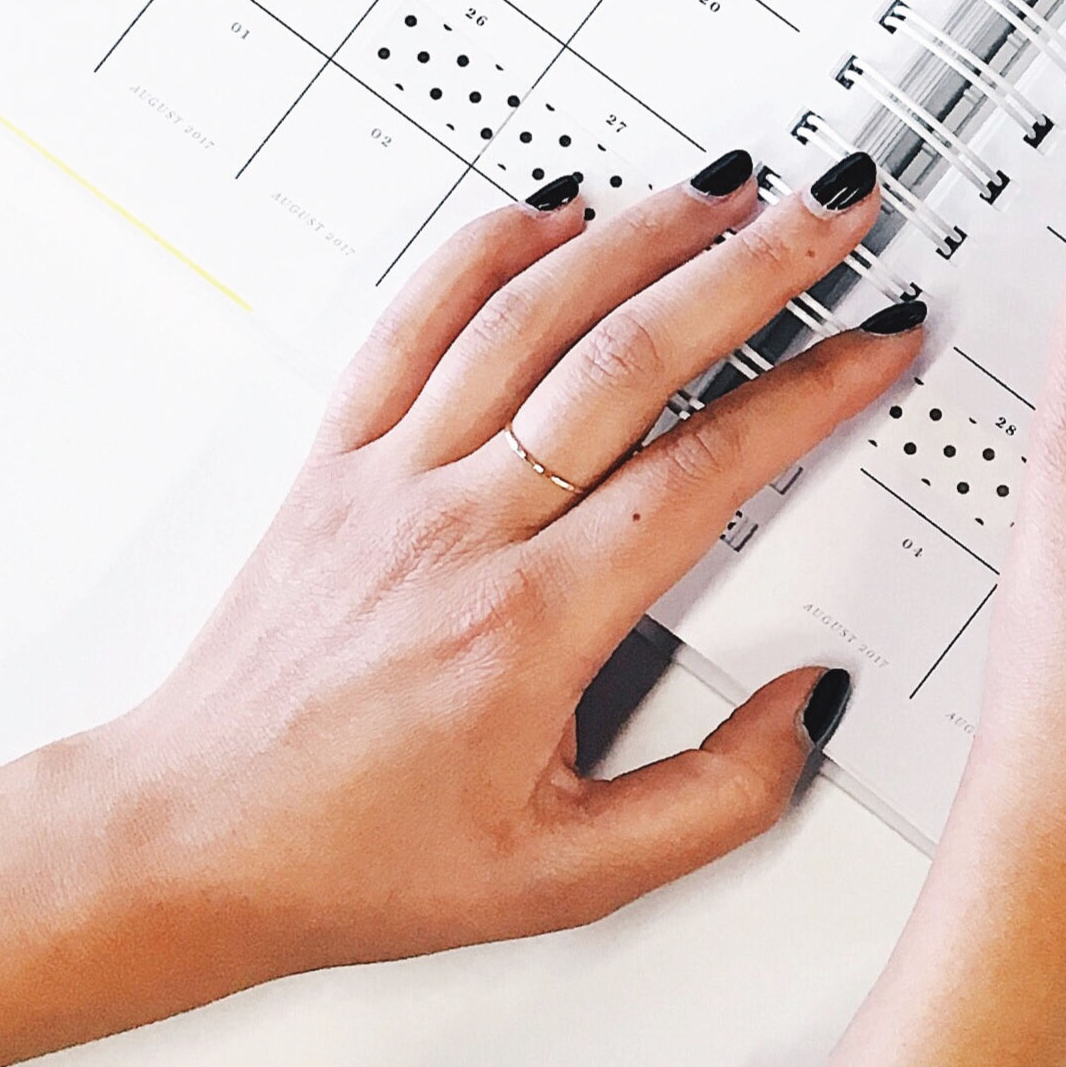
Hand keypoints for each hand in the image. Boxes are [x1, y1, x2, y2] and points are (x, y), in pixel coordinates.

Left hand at [118, 150, 925, 979]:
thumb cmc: (362, 858)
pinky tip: (554, 208)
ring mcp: (391, 478)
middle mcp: (461, 529)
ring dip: (641, 235)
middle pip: (630, 358)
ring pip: (530, 316)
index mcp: (531, 625)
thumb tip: (808, 706)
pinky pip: (413, 320)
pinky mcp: (337, 457)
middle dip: (753, 267)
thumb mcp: (569, 880)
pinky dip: (487, 246)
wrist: (190, 840)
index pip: (704, 469)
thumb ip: (716, 801)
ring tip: (728, 185)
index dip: (810, 390)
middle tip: (831, 211)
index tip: (876, 340)